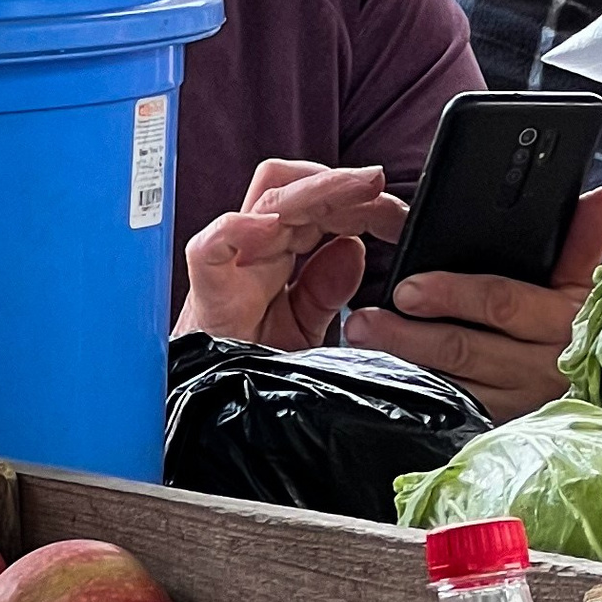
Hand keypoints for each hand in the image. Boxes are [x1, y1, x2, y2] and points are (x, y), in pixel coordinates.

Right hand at [176, 159, 404, 350]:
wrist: (212, 419)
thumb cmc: (248, 368)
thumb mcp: (301, 330)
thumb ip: (324, 291)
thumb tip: (352, 247)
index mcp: (276, 254)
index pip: (314, 204)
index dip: (355, 199)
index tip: (394, 212)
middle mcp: (253, 251)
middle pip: (292, 188)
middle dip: (341, 182)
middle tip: (379, 186)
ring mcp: (229, 267)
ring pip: (264, 202)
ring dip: (315, 188)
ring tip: (355, 189)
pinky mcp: (207, 296)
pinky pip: (211, 249)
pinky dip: (239, 230)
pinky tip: (276, 227)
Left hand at [351, 182, 601, 423]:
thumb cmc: (584, 321)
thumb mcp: (589, 278)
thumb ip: (589, 235)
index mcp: (563, 320)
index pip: (501, 305)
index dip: (452, 295)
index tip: (408, 287)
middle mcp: (540, 366)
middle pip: (465, 349)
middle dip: (409, 335)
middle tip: (365, 318)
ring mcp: (518, 402)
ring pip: (452, 385)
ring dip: (403, 363)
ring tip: (363, 340)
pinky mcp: (499, 424)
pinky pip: (454, 410)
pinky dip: (417, 394)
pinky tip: (385, 379)